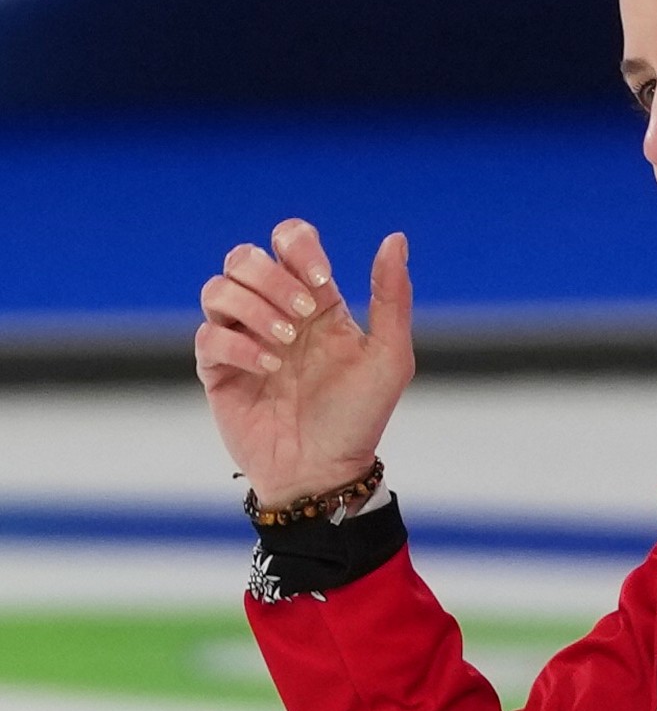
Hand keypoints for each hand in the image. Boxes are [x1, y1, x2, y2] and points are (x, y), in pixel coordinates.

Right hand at [196, 219, 414, 506]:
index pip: (289, 240)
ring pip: (217, 288)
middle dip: (271, 277)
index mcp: (316, 301)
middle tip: (302, 316)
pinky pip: (207, 337)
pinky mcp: (218, 370)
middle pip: (245, 257)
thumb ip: (391, 297)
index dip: (298, 246)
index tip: (321, 282)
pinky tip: (267, 368)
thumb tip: (396, 239)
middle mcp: (274, 312)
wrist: (324, 472)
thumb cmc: (359, 416)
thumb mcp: (389, 356)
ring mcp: (242, 339)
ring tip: (284, 343)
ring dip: (252, 307)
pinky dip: (236, 345)